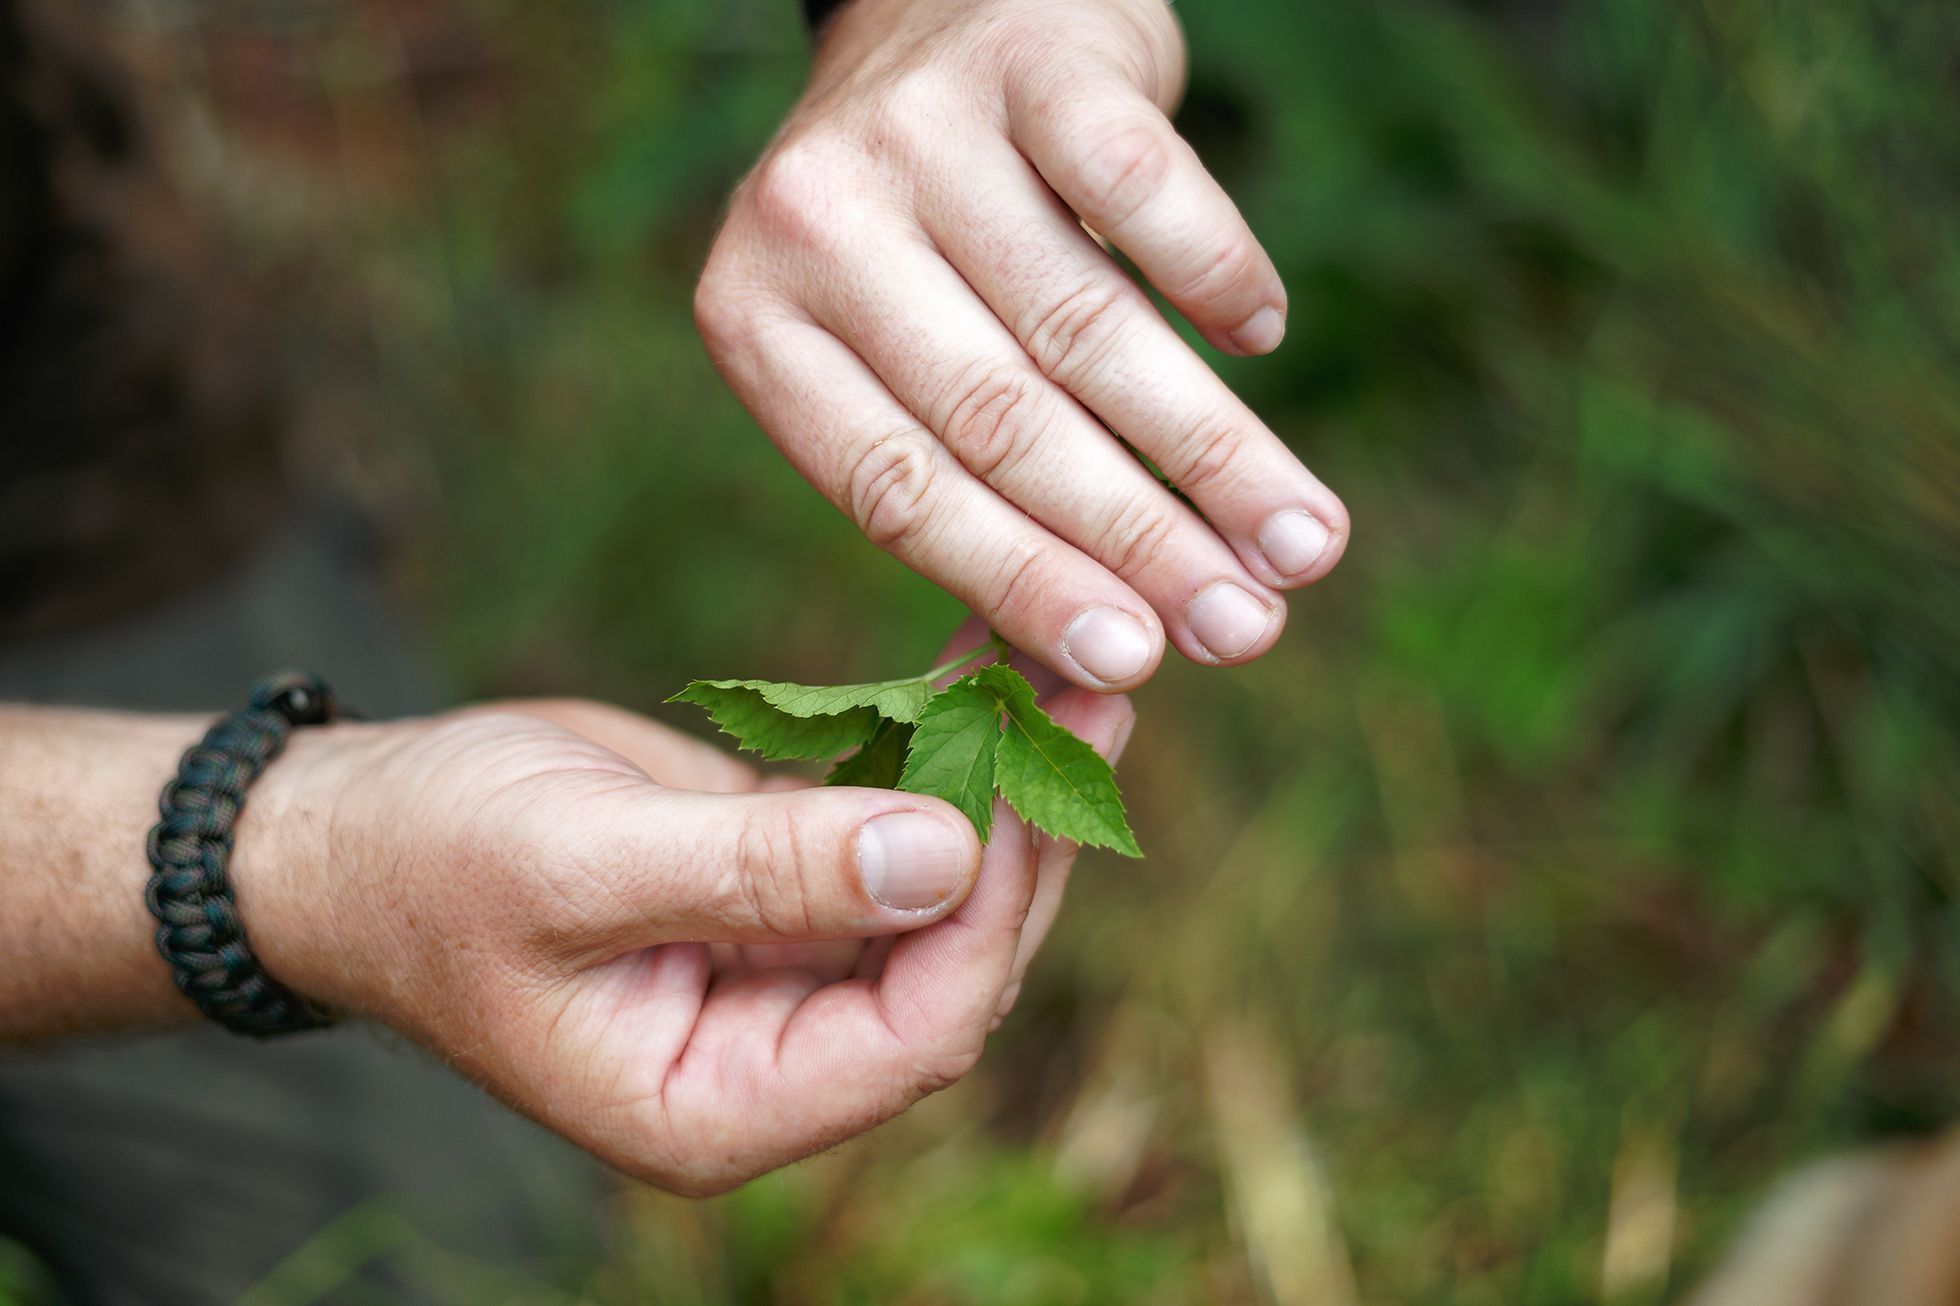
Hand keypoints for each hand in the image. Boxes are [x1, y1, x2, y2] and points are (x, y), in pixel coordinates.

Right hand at [233, 685, 1131, 1193]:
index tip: (1033, 781)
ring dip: (1004, 778)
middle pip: (953, 960)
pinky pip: (888, 828)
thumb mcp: (580, 865)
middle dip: (1026, 831)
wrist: (346, 833)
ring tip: (1068, 660)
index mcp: (723, 1104)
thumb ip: (762, 875)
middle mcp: (774, 1054)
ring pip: (941, 887)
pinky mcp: (781, 890)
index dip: (987, 913)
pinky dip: (938, 750)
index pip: (915, 1034)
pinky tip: (986, 662)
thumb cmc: (428, 863)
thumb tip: (947, 860)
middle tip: (1095, 692)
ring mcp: (784, 972)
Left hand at [695, 0, 1348, 691]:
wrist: (944, 6)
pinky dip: (1215, 274)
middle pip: (998, 421)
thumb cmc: (931, 229)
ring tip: (1301, 540)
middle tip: (1247, 632)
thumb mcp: (892, 340)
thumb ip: (961, 476)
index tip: (1136, 664)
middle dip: (1138, 543)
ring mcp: (917, 128)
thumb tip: (1105, 659)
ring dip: (1210, 449)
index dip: (1025, 584)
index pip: (896, 490)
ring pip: (1084, 324)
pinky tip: (1265, 336)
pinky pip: (1144, 188)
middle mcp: (814, 221)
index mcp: (760, 323)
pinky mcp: (1028, 54)